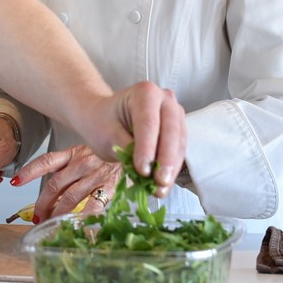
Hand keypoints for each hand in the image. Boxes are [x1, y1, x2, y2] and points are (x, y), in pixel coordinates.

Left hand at [11, 145, 120, 222]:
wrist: (135, 147)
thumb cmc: (108, 155)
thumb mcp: (85, 153)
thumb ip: (69, 167)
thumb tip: (52, 190)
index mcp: (72, 153)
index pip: (46, 161)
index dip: (28, 171)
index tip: (14, 181)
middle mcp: (81, 163)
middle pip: (54, 185)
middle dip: (42, 203)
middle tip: (36, 216)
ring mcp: (95, 174)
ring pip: (69, 197)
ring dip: (57, 213)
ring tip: (50, 223)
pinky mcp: (110, 186)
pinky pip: (93, 205)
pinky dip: (83, 216)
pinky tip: (75, 224)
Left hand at [81, 81, 185, 196]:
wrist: (104, 117)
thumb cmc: (102, 122)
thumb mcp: (106, 133)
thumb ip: (125, 147)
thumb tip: (144, 170)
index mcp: (145, 92)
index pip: (148, 122)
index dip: (147, 148)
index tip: (142, 170)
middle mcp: (165, 99)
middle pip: (170, 131)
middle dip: (165, 160)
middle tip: (158, 182)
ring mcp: (175, 114)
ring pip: (178, 143)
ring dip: (171, 169)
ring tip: (161, 190)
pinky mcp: (179, 130)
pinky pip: (179, 150)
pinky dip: (172, 169)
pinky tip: (163, 186)